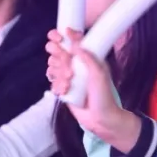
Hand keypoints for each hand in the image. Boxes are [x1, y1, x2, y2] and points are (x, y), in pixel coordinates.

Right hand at [48, 29, 140, 152]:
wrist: (100, 120)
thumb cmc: (104, 96)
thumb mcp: (99, 74)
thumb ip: (88, 57)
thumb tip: (75, 41)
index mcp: (88, 57)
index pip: (72, 40)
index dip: (63, 36)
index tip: (59, 38)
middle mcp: (77, 64)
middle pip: (58, 52)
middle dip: (60, 61)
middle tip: (69, 73)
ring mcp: (69, 75)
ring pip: (53, 66)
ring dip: (59, 75)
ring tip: (69, 85)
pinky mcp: (63, 87)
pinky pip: (52, 80)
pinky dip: (56, 85)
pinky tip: (64, 91)